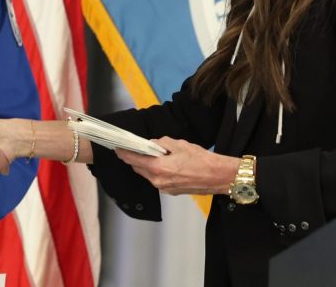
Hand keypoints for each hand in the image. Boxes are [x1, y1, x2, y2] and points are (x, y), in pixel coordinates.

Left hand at [114, 136, 239, 195]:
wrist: (218, 176)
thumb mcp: (179, 144)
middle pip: (139, 169)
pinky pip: (158, 180)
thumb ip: (161, 143)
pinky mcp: (172, 192)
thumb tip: (153, 144)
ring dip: (146, 166)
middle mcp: (158, 181)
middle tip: (135, 149)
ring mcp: (164, 188)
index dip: (124, 153)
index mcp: (158, 168)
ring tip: (151, 155)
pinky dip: (156, 172)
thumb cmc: (200, 159)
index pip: (134, 160)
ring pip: (148, 175)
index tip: (117, 148)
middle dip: (135, 159)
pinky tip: (163, 164)